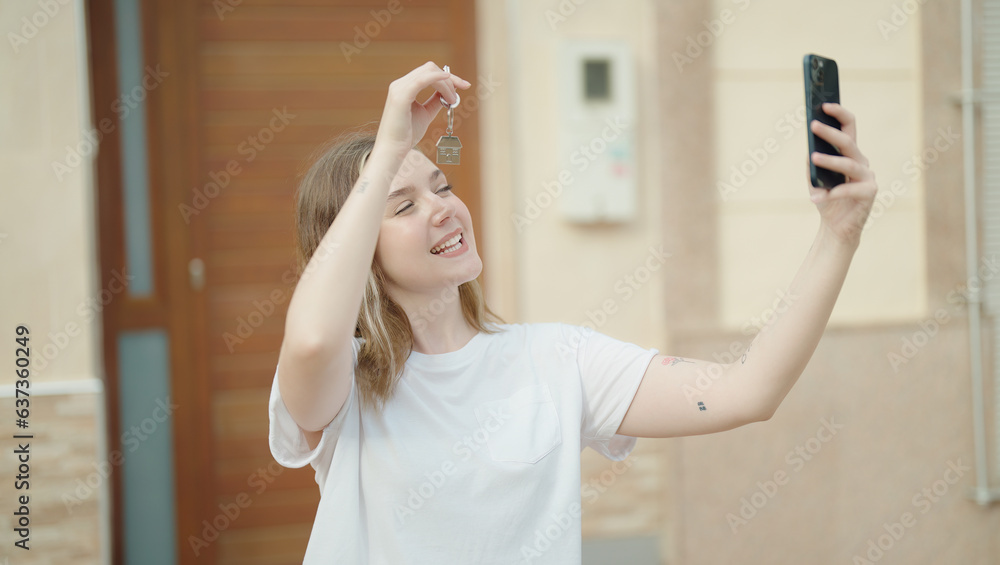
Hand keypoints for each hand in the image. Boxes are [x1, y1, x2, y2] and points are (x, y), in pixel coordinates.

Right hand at [373, 62, 470, 159]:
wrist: (393, 150)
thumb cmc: (406, 135)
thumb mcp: (425, 114)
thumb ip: (435, 101)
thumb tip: (449, 91)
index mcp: (404, 87)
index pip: (428, 72)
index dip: (448, 77)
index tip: (464, 85)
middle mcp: (400, 84)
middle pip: (430, 69)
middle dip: (450, 78)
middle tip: (461, 92)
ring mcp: (399, 89)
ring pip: (428, 73)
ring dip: (446, 83)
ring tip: (453, 100)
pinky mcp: (400, 96)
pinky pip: (421, 80)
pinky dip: (436, 77)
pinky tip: (447, 78)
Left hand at [807, 103, 877, 247]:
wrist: (836, 228)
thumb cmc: (827, 200)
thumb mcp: (815, 180)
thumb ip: (813, 164)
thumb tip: (809, 149)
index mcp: (850, 154)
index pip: (849, 128)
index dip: (839, 114)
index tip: (824, 105)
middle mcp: (861, 162)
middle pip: (848, 142)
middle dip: (830, 133)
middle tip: (813, 125)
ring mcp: (868, 177)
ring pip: (849, 164)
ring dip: (829, 161)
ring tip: (812, 158)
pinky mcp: (870, 193)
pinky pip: (850, 189)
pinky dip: (831, 193)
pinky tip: (816, 197)